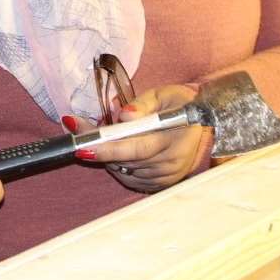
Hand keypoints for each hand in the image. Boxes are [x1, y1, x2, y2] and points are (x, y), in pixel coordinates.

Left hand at [85, 84, 206, 192]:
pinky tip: (115, 148)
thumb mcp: (163, 94)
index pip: (136, 148)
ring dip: (106, 154)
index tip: (82, 146)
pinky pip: (128, 178)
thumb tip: (123, 117)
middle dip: (97, 145)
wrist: (203, 122)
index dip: (107, 149)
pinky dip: (116, 164)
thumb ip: (142, 104)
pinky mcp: (159, 184)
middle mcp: (170, 164)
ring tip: (99, 134)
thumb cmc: (179, 105)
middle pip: (124, 160)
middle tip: (77, 128)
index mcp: (174, 141)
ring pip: (122, 170)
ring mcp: (165, 178)